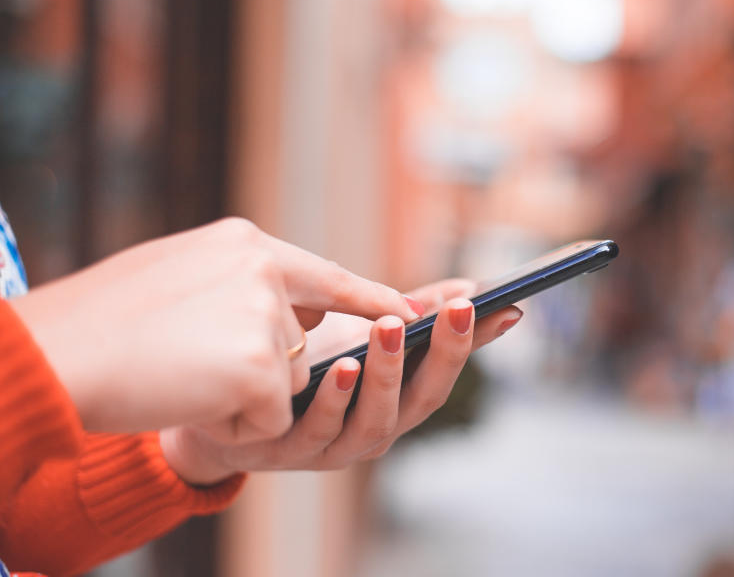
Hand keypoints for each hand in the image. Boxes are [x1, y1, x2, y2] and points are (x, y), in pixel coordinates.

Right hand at [10, 218, 421, 440]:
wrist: (54, 355)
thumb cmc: (103, 323)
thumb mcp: (180, 277)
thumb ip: (242, 286)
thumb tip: (299, 309)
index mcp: (244, 244)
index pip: (327, 274)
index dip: (369, 297)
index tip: (410, 308)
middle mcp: (264, 271)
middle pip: (299, 340)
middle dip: (262, 365)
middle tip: (196, 359)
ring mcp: (265, 316)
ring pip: (286, 381)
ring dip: (241, 394)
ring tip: (181, 373)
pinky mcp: (260, 368)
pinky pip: (271, 416)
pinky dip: (233, 421)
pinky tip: (189, 397)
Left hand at [158, 279, 522, 483]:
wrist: (225, 395)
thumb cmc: (306, 359)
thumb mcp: (360, 329)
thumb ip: (411, 311)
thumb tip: (472, 286)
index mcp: (397, 398)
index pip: (447, 370)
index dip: (476, 342)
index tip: (504, 305)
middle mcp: (376, 428)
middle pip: (422, 400)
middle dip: (443, 355)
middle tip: (456, 310)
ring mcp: (334, 446)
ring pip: (374, 421)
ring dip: (386, 374)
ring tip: (389, 327)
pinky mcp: (288, 451)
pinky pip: (318, 431)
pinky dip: (334, 400)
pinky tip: (341, 365)